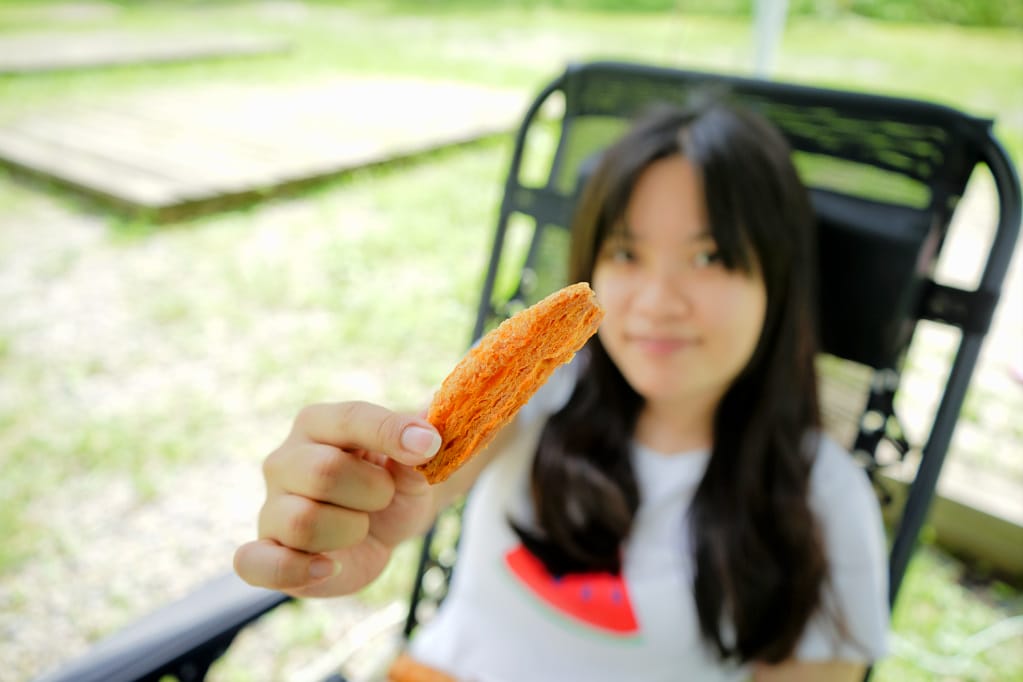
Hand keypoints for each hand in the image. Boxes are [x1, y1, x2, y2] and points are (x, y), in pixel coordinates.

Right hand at [233, 401, 440, 596]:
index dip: (390, 432)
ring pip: (303, 520)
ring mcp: (271, 506)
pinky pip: (255, 562)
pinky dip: (295, 568)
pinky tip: (328, 565)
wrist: (385, 528)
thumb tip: (428, 434)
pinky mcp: (265, 552)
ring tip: (360, 527)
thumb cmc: (395, 484)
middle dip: (373, 491)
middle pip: (324, 471)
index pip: (350, 418)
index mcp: (319, 424)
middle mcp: (285, 460)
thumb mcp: (416, 467)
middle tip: (383, 497)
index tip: (429, 445)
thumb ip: (418, 452)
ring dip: (350, 529)